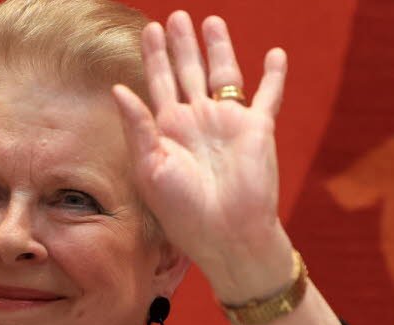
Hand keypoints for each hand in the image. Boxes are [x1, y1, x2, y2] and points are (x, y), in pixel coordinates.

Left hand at [111, 11, 292, 303]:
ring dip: (218, 48)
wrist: (226, 234)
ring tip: (211, 21)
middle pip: (187, 72)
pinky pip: (268, 95)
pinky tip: (275, 54)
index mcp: (168, 130)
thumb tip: (118, 89)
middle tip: (175, 17)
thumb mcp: (150, 168)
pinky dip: (274, 75)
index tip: (149, 29)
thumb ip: (137, 127)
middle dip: (181, 45)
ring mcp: (228, 122)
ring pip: (223, 75)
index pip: (159, 82)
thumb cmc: (182, 210)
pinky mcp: (257, 128)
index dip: (154, 56)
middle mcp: (196, 121)